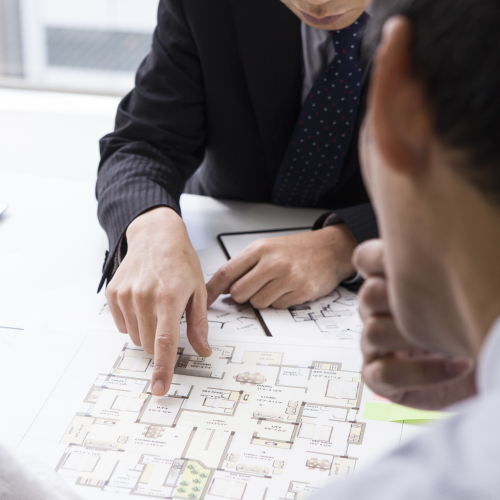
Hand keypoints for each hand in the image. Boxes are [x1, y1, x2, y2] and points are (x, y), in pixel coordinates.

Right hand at [106, 207, 211, 395]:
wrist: (155, 236)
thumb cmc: (181, 261)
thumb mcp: (198, 290)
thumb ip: (199, 323)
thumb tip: (202, 350)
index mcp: (168, 298)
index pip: (165, 342)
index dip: (163, 369)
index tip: (159, 389)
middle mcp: (144, 297)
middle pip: (149, 343)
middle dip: (161, 343)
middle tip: (169, 320)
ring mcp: (125, 295)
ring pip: (135, 336)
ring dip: (147, 331)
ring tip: (157, 306)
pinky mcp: (113, 293)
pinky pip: (122, 324)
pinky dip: (133, 321)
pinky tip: (143, 302)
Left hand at [207, 224, 357, 309]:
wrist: (330, 249)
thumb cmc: (296, 249)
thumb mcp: (267, 248)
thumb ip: (244, 265)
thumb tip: (222, 287)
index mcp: (260, 249)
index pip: (227, 272)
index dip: (213, 289)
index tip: (204, 300)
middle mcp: (273, 262)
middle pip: (239, 293)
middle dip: (243, 295)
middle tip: (254, 287)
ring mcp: (288, 278)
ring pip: (257, 303)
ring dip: (262, 299)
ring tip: (275, 285)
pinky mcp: (302, 292)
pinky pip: (277, 308)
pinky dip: (279, 302)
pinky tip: (288, 289)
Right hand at [354, 239, 476, 409]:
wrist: (490, 366)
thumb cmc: (476, 325)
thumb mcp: (458, 288)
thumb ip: (434, 267)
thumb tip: (429, 234)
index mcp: (392, 284)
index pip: (365, 259)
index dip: (379, 257)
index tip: (408, 261)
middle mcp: (379, 313)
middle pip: (367, 295)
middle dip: (404, 302)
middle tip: (443, 308)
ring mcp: (376, 347)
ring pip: (372, 333)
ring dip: (415, 337)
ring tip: (455, 340)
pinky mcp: (382, 380)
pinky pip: (383, 373)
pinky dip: (421, 372)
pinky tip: (457, 365)